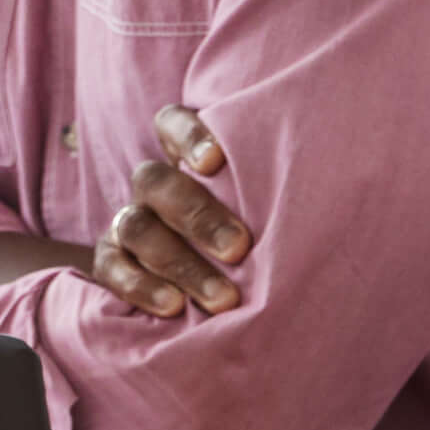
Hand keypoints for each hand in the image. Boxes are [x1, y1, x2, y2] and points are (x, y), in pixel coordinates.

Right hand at [84, 103, 253, 317]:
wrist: (225, 289)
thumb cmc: (259, 238)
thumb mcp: (264, 206)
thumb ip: (273, 195)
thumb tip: (319, 197)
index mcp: (185, 159)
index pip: (172, 124)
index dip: (187, 136)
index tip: (215, 162)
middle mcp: (153, 187)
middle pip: (155, 183)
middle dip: (197, 217)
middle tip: (239, 250)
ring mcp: (127, 221)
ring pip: (137, 228)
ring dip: (179, 263)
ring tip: (222, 298)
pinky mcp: (110, 259)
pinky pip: (110, 266)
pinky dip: (140, 285)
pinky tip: (173, 306)